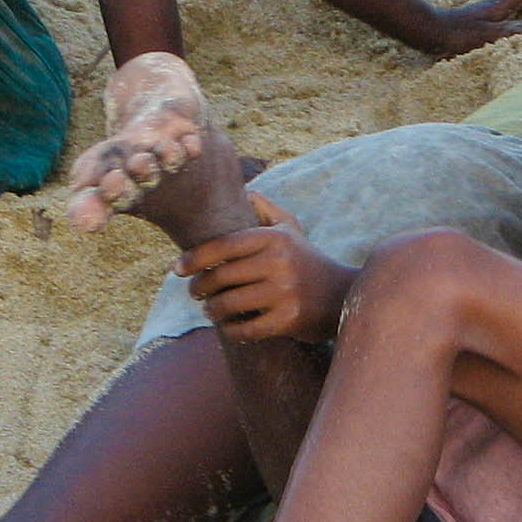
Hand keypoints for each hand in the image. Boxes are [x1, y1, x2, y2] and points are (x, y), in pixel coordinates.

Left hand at [176, 193, 355, 341]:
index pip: (223, 245)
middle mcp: (278, 263)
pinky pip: (246, 329)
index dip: (194, 258)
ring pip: (229, 304)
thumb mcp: (291, 229)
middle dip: (199, 287)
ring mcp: (283, 292)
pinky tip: (228, 326)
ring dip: (212, 310)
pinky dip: (231, 330)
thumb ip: (265, 209)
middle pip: (220, 276)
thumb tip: (241, 192)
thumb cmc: (307, 260)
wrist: (343, 294)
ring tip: (209, 310)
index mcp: (274, 238)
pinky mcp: (288, 320)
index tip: (177, 269)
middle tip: (194, 293)